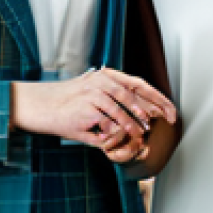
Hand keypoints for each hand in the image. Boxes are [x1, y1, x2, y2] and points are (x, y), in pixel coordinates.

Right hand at [11, 68, 175, 151]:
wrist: (41, 106)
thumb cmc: (66, 106)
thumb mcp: (91, 97)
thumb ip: (112, 105)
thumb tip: (136, 122)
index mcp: (105, 76)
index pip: (137, 84)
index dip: (157, 97)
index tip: (170, 110)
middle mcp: (101, 80)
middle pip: (135, 93)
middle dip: (154, 109)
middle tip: (167, 121)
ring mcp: (95, 92)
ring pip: (124, 109)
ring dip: (135, 123)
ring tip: (141, 133)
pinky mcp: (89, 107)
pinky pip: (110, 122)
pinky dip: (119, 131)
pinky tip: (125, 137)